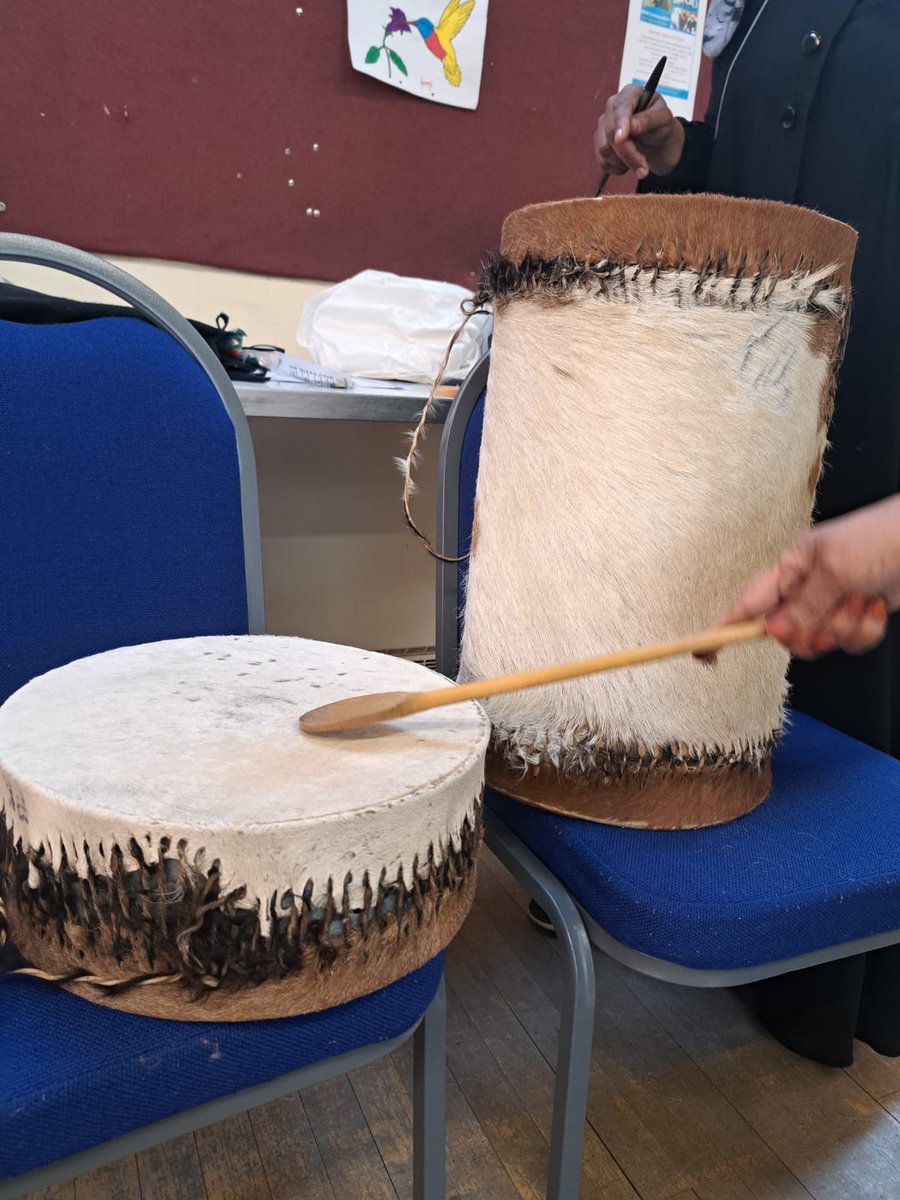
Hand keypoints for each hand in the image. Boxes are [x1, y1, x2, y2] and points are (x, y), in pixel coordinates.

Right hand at [593, 85, 684, 180]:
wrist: (658, 142)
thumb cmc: (661, 126)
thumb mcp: (663, 120)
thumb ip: (648, 120)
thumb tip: (630, 125)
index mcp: (630, 94)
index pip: (620, 107)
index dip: (620, 123)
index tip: (621, 139)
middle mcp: (613, 107)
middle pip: (610, 132)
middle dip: (628, 154)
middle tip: (644, 170)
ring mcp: (604, 125)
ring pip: (604, 149)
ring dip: (622, 163)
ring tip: (640, 166)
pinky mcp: (600, 142)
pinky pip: (602, 160)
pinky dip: (616, 169)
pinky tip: (628, 166)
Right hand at [704, 496, 899, 659]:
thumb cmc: (879, 537)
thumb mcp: (834, 570)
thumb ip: (803, 606)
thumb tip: (772, 633)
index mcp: (789, 568)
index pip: (747, 605)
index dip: (723, 629)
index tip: (703, 652)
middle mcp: (806, 589)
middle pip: (787, 634)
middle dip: (811, 632)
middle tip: (829, 616)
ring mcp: (832, 604)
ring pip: (822, 641)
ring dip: (846, 627)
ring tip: (862, 598)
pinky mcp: (857, 615)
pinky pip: (850, 643)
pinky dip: (866, 629)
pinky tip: (876, 604)